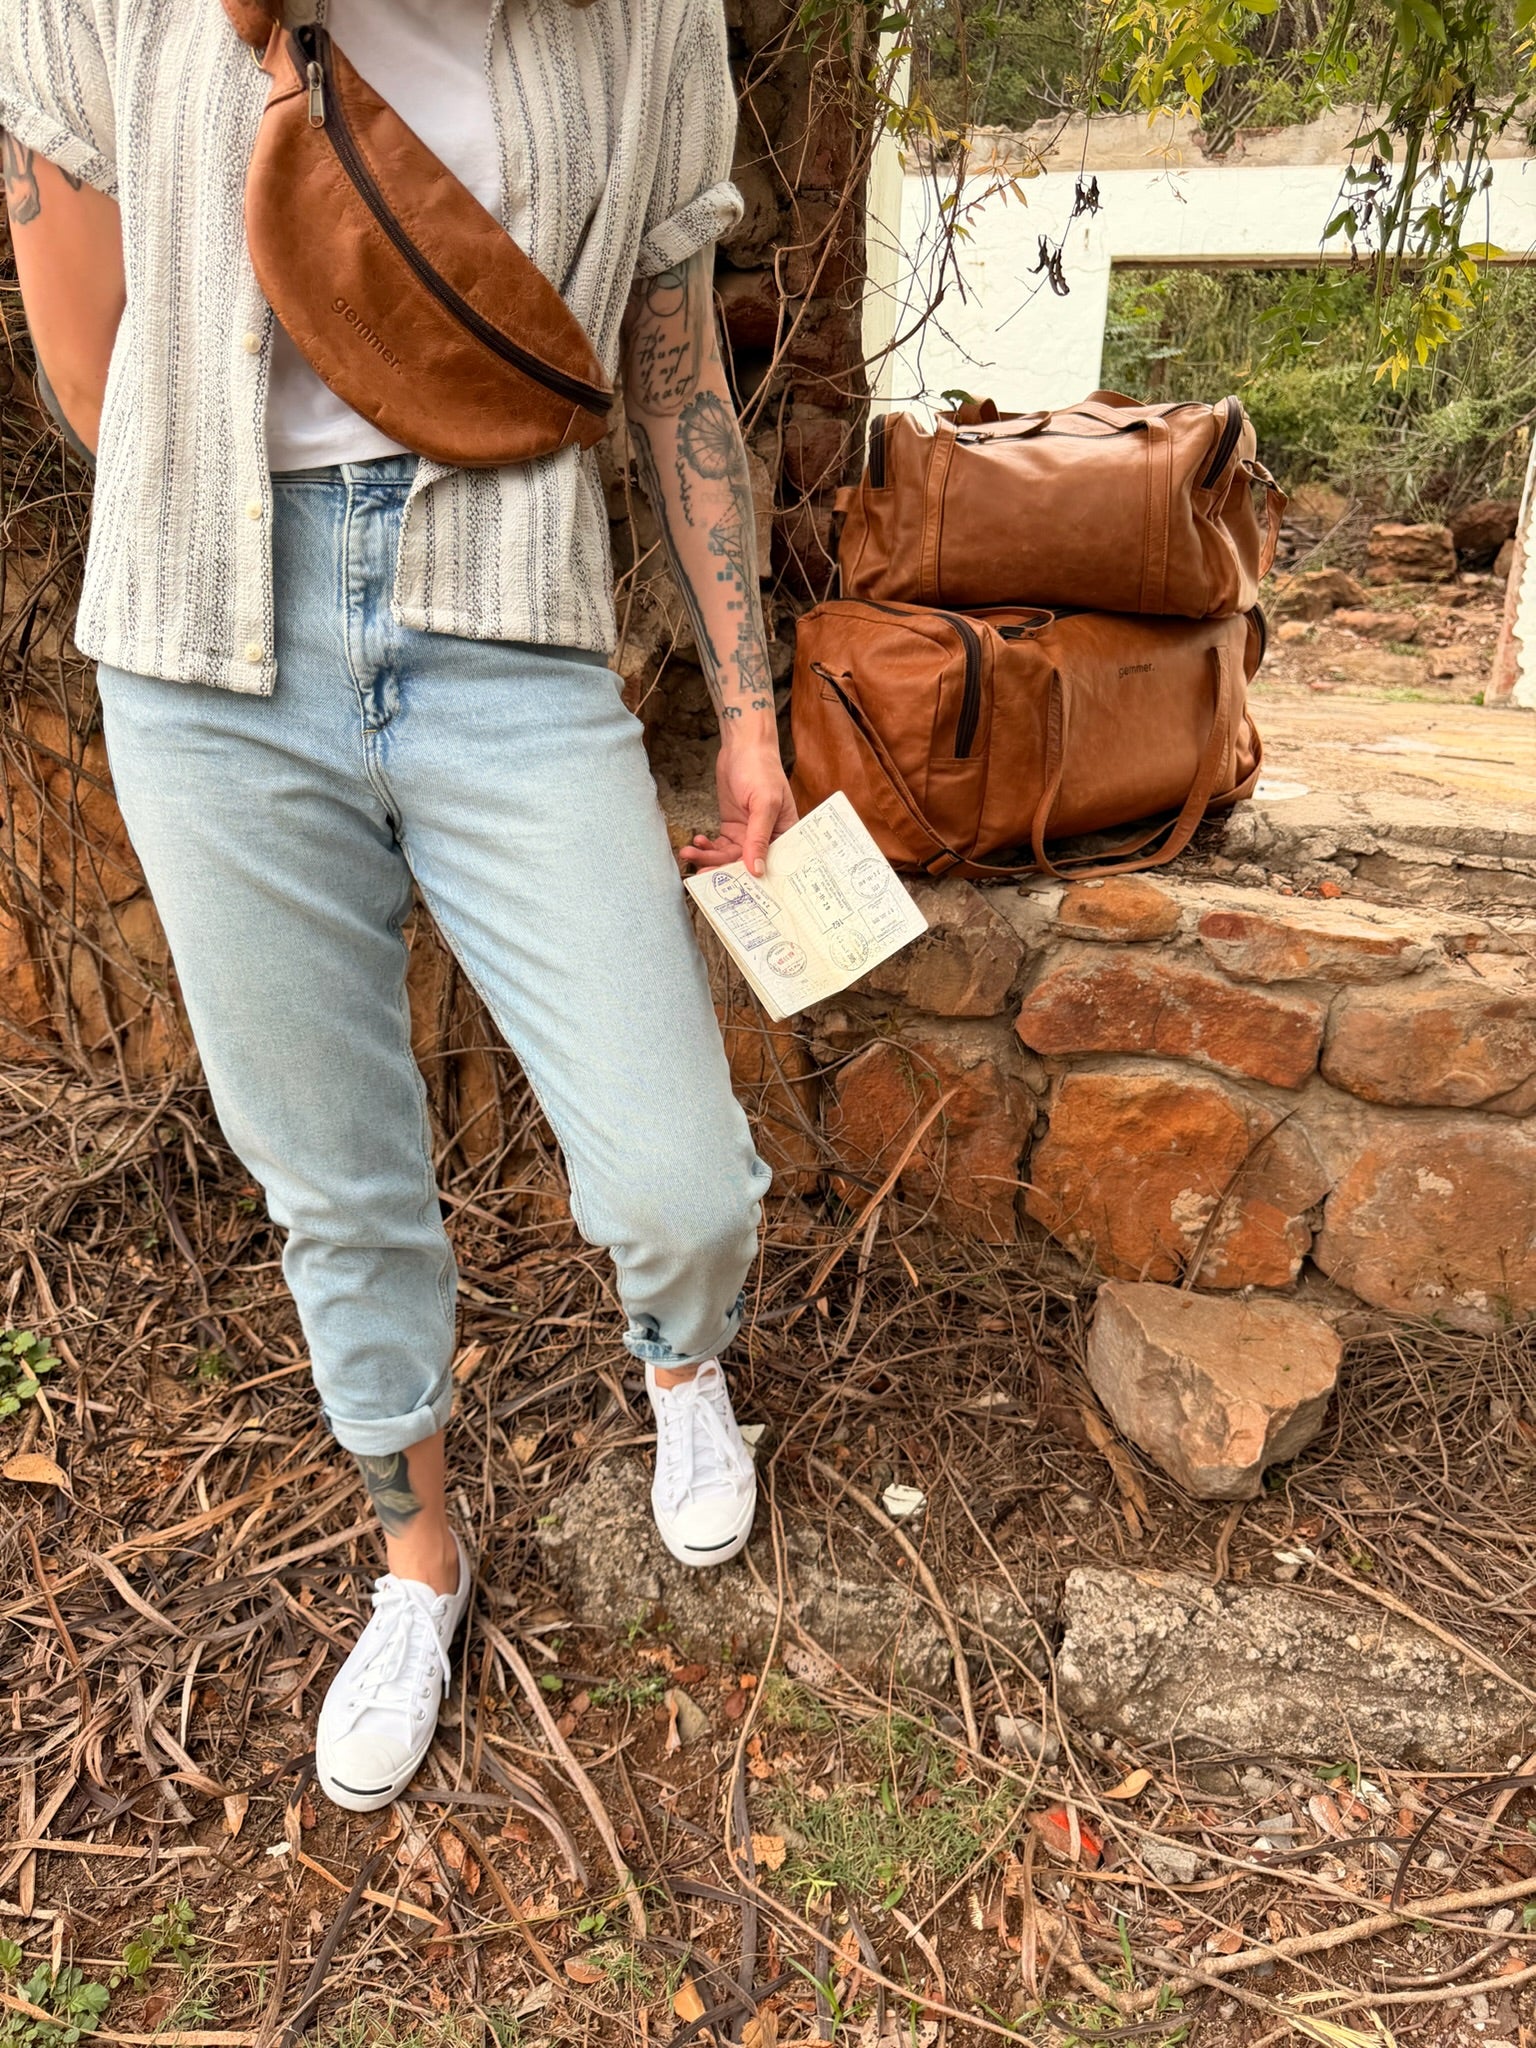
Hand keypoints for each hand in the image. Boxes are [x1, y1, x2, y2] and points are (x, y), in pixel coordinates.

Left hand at [682, 735, 796, 878]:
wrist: (743, 746)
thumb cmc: (762, 769)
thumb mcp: (764, 804)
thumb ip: (758, 838)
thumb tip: (756, 871)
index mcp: (786, 836)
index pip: (772, 867)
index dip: (754, 882)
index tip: (733, 893)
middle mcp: (769, 839)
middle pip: (745, 866)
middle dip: (721, 870)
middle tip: (700, 875)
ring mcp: (748, 835)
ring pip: (728, 858)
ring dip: (707, 857)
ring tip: (689, 854)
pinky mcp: (732, 828)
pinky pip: (718, 846)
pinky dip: (706, 847)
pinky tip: (696, 842)